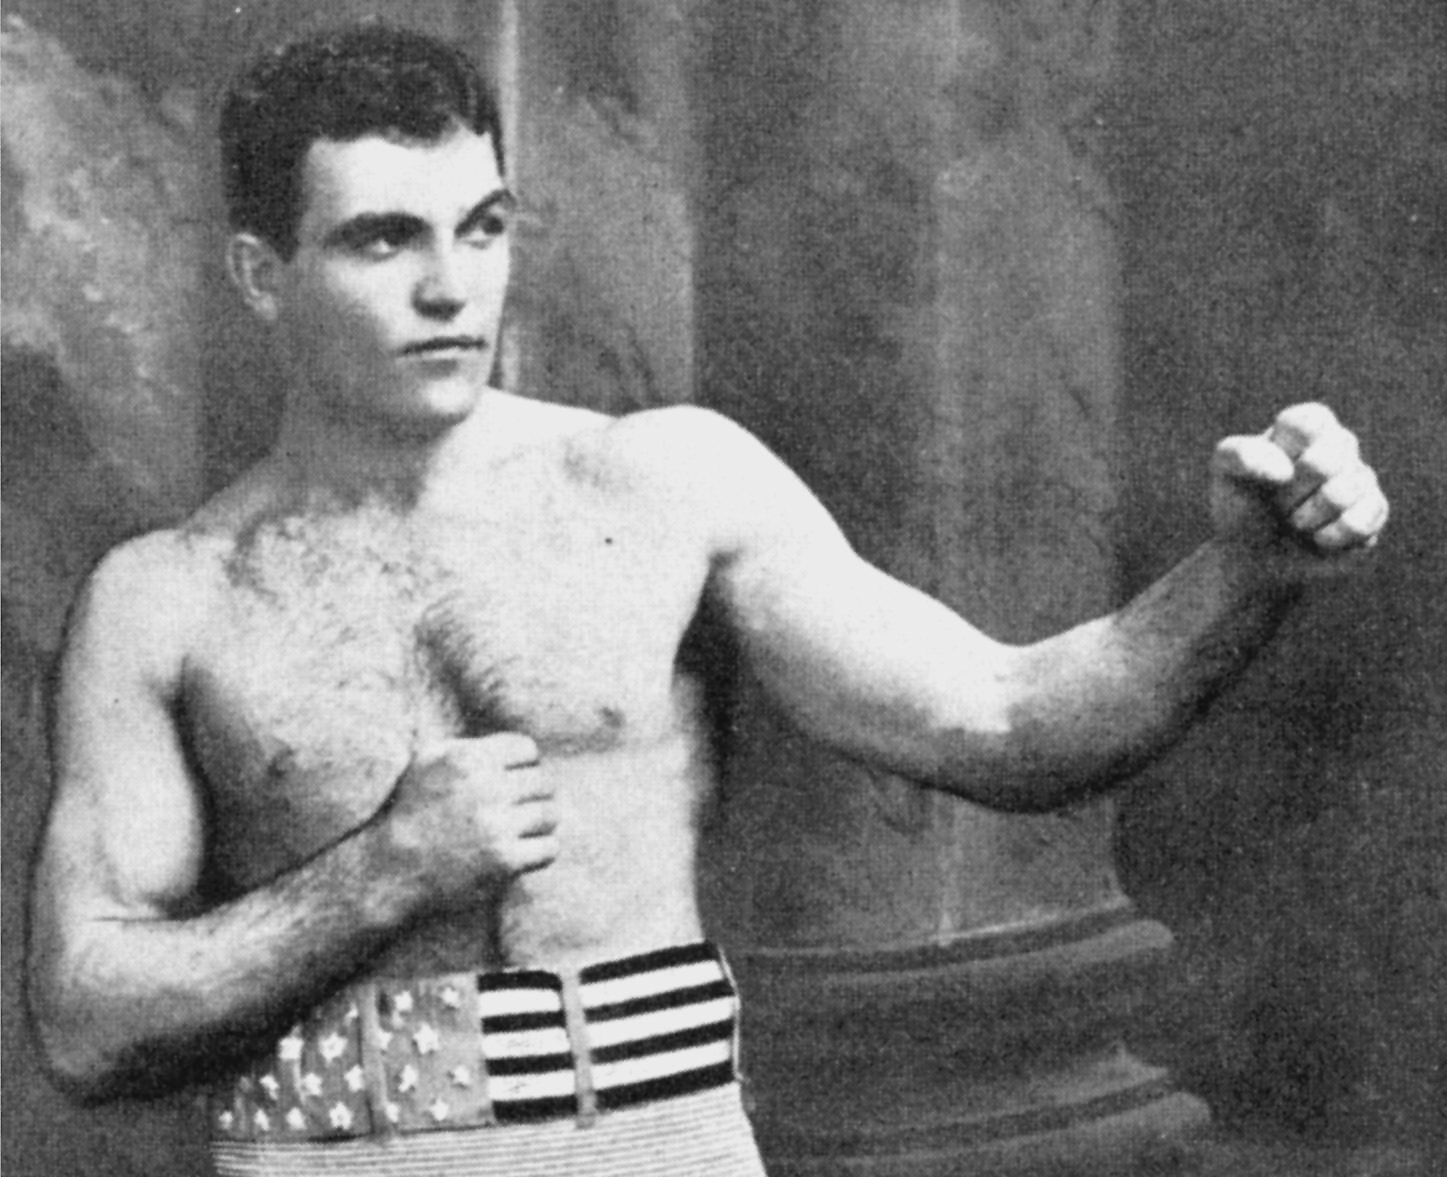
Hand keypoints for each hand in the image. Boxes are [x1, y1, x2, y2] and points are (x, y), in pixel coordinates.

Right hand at [383, 733, 558, 906]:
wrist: (387, 869)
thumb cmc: (409, 812)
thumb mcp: (427, 762)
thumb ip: (468, 746)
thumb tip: (514, 744)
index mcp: (467, 758)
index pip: (527, 749)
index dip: (522, 766)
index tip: (511, 782)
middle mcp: (485, 788)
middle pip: (544, 782)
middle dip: (532, 796)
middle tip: (517, 810)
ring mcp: (496, 826)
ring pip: (551, 814)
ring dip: (539, 824)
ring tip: (521, 831)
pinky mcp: (504, 861)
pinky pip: (549, 848)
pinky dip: (540, 851)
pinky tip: (523, 854)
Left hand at [1210, 402, 1387, 576]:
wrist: (1253, 554)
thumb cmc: (1241, 504)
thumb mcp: (1225, 472)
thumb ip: (1241, 455)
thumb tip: (1285, 471)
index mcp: (1306, 426)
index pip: (1309, 424)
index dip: (1282, 456)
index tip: (1268, 474)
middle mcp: (1340, 445)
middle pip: (1323, 463)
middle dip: (1288, 494)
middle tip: (1278, 505)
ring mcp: (1361, 477)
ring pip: (1341, 494)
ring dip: (1304, 518)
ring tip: (1295, 522)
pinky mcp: (1374, 512)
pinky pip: (1360, 523)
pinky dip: (1327, 538)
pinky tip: (1318, 539)